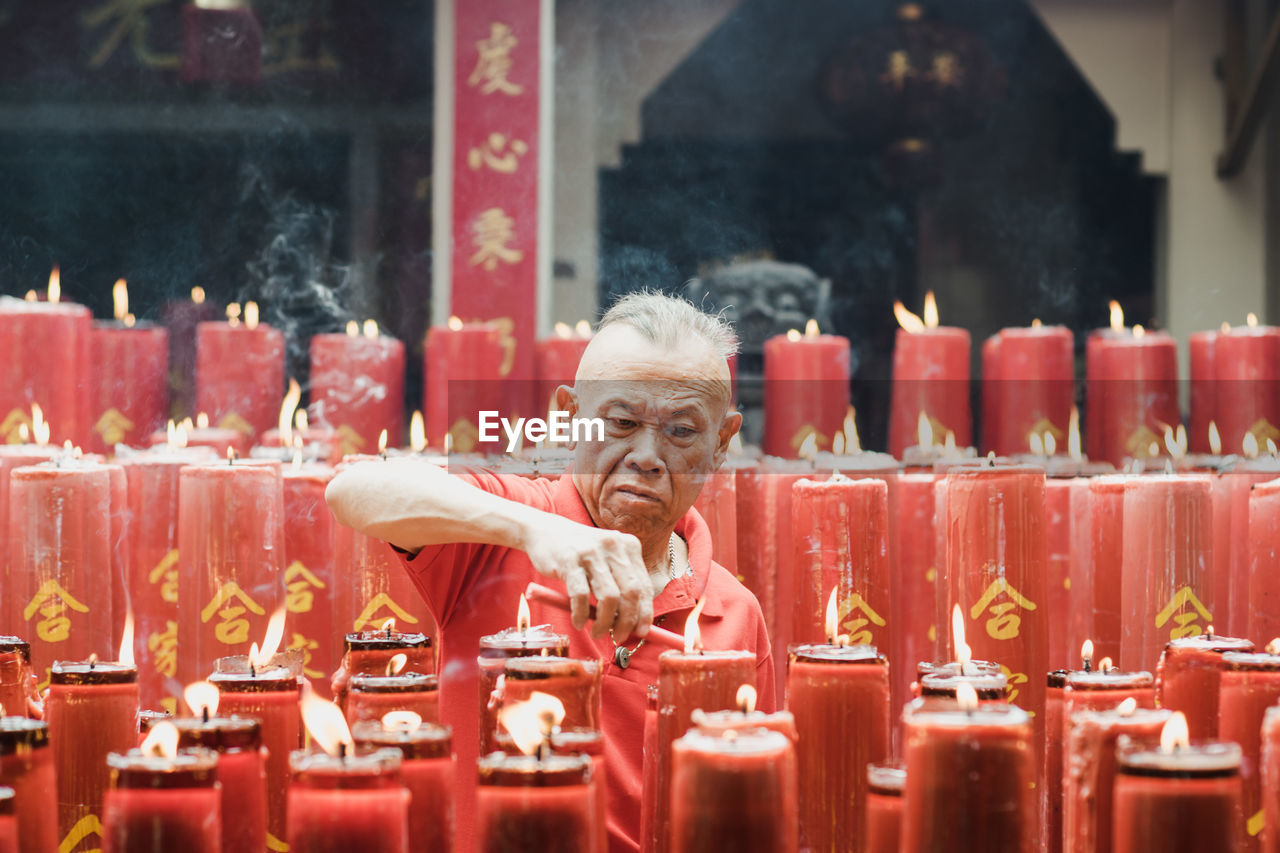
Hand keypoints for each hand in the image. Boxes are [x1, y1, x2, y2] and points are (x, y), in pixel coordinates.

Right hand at [522, 516, 652, 642]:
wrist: (545, 531)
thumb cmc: (581, 554)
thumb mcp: (607, 560)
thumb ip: (621, 584)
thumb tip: (634, 623)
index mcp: (629, 546)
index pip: (644, 585)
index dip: (645, 613)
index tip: (641, 632)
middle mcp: (614, 545)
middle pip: (631, 592)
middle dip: (627, 621)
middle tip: (619, 637)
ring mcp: (591, 551)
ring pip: (609, 597)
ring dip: (604, 623)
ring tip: (597, 633)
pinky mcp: (569, 559)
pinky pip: (581, 596)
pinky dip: (581, 615)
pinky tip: (579, 622)